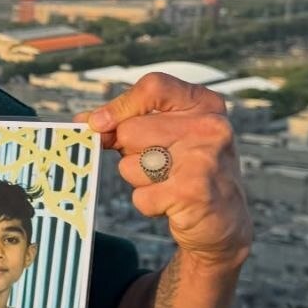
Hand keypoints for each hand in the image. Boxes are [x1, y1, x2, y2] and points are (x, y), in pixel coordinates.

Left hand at [78, 72, 252, 269]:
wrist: (224, 221)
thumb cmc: (187, 171)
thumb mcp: (167, 135)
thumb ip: (128, 122)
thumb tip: (83, 119)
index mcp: (205, 104)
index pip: (153, 86)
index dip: (120, 105)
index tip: (99, 123)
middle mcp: (210, 127)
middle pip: (131, 131)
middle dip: (131, 153)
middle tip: (160, 165)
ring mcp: (204, 160)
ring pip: (131, 165)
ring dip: (140, 181)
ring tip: (169, 183)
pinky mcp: (193, 193)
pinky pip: (141, 196)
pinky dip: (149, 204)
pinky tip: (173, 203)